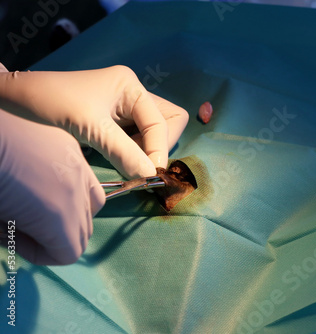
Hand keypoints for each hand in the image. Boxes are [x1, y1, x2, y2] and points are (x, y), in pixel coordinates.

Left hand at [0, 65, 188, 178]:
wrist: (14, 101)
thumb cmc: (51, 104)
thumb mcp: (90, 127)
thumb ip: (124, 152)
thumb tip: (150, 176)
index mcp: (131, 86)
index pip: (164, 121)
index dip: (159, 149)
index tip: (150, 175)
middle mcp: (133, 95)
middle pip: (168, 122)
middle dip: (159, 145)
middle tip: (141, 163)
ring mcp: (124, 109)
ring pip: (155, 133)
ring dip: (146, 151)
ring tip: (125, 161)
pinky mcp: (113, 123)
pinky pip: (137, 139)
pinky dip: (134, 152)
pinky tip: (118, 158)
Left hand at [0, 109, 104, 264]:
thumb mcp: (0, 216)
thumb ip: (17, 234)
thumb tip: (18, 232)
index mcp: (58, 215)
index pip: (71, 252)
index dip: (42, 254)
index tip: (16, 241)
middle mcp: (77, 191)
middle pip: (84, 231)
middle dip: (57, 236)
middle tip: (24, 226)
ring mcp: (77, 165)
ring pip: (94, 203)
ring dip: (73, 212)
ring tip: (44, 206)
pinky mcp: (70, 146)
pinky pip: (85, 177)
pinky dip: (72, 187)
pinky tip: (44, 179)